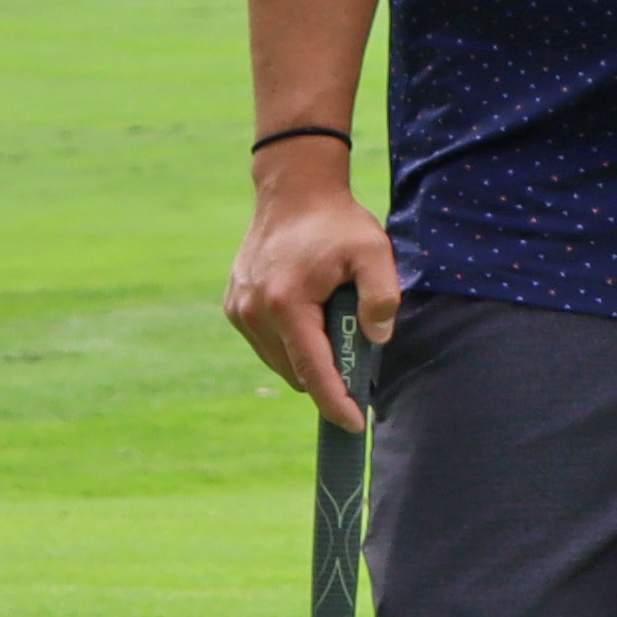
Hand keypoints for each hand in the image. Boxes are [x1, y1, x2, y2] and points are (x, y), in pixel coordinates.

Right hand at [227, 159, 405, 423]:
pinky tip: (309, 316)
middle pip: (297, 371)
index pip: (313, 370)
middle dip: (328, 374)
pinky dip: (290, 343)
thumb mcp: (373, 251)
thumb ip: (382, 295)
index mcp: (287, 303)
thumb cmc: (337, 222)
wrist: (293, 191)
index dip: (335, 403)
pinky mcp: (234, 306)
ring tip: (331, 322)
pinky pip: (266, 345)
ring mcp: (240, 310)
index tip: (355, 425)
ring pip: (280, 362)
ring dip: (308, 359)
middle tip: (356, 349)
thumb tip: (377, 338)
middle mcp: (255, 311)